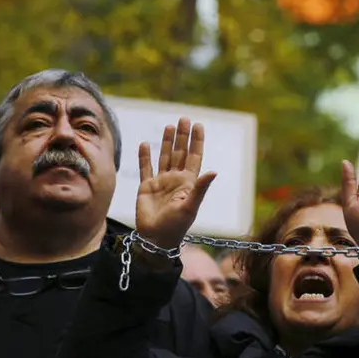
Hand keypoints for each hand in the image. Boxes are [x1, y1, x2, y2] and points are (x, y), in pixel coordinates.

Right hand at [135, 118, 216, 248]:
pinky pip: (145, 168)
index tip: (198, 125)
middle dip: (182, 136)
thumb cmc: (176, 225)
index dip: (197, 141)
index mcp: (188, 183)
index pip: (194, 157)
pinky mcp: (146, 187)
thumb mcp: (190, 205)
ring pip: (164, 157)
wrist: (156, 238)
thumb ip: (201, 188)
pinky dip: (144, 156)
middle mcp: (175, 180)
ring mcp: (161, 183)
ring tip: (169, 126)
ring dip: (166, 142)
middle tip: (184, 119)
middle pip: (180, 153)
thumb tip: (214, 171)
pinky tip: (145, 144)